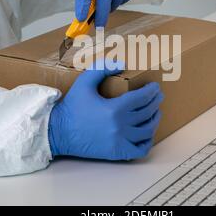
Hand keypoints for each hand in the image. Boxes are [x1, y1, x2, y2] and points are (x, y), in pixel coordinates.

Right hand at [48, 62, 162, 160]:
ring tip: (155, 112)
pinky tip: (147, 134)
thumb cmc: (71, 107)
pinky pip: (140, 150)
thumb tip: (122, 63)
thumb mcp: (85, 82)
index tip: (155, 87)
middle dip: (155, 102)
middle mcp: (120, 126)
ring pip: (147, 130)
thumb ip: (103, 68)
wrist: (58, 131)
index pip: (142, 98)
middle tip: (158, 96)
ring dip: (154, 120)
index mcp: (114, 108)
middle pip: (147, 112)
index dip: (152, 91)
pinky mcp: (116, 152)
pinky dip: (147, 142)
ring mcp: (119, 141)